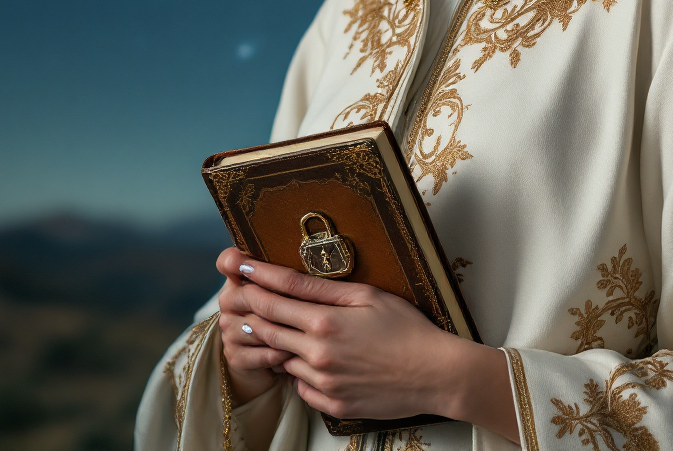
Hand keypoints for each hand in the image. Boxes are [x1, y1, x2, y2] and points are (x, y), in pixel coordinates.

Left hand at [217, 250, 518, 443]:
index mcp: (324, 323)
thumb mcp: (366, 296)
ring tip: (273, 326)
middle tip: (239, 297)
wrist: (435, 373)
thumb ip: (322, 289)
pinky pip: (301, 386)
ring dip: (273, 343)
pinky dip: (298, 370)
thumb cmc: (407, 328)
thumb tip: (285, 283)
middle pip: (267, 331)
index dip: (253, 281)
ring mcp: (323, 384)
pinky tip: (309, 357)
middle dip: (250, 311)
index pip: (274, 299)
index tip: (237, 267)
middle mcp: (317, 355)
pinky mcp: (332, 405)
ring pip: (281, 360)